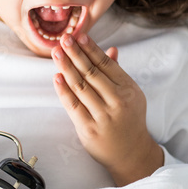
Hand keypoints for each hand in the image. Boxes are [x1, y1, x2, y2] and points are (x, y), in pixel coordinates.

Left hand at [52, 32, 163, 185]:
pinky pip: (73, 106)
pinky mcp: (89, 129)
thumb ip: (117, 73)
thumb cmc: (129, 119)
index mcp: (129, 89)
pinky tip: (57, 77)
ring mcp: (103, 116)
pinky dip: (64, 91)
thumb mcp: (130, 95)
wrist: (131, 153)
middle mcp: (118, 102)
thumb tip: (111, 49)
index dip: (91, 49)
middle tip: (64, 39)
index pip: (106, 64)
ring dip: (66, 67)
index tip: (79, 35)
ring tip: (56, 52)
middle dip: (75, 53)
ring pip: (81, 87)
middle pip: (92, 72)